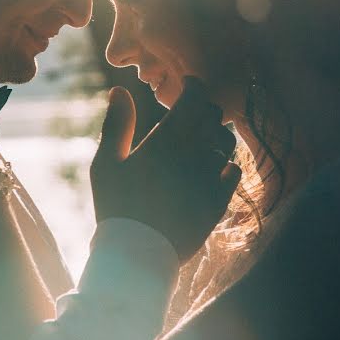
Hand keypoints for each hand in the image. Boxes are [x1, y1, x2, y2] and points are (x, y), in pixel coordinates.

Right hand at [90, 77, 240, 261]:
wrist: (138, 254)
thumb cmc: (116, 206)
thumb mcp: (107, 164)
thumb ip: (116, 124)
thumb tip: (119, 90)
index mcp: (164, 141)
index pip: (194, 98)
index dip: (194, 86)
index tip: (187, 86)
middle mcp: (192, 155)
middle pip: (213, 115)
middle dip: (204, 109)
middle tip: (191, 114)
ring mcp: (209, 178)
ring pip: (226, 142)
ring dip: (215, 135)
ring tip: (200, 141)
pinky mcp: (219, 201)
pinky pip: (233, 171)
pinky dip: (224, 165)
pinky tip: (210, 170)